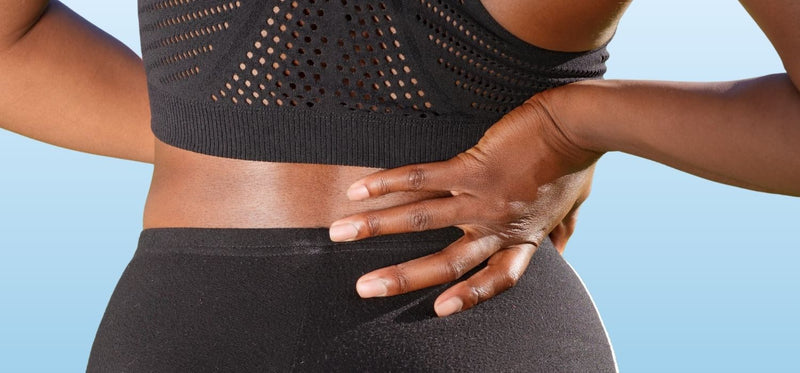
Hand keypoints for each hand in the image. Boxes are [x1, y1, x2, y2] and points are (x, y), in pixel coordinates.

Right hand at [329, 96, 601, 316]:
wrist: (577, 124)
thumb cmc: (574, 163)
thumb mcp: (571, 206)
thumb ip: (562, 231)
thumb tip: (563, 249)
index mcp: (520, 239)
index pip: (493, 279)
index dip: (467, 297)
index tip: (439, 310)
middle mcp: (496, 226)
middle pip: (445, 262)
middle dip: (400, 278)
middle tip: (363, 289)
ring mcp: (481, 198)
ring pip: (421, 221)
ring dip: (375, 229)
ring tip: (339, 233)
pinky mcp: (470, 167)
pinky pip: (421, 179)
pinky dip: (386, 184)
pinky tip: (358, 190)